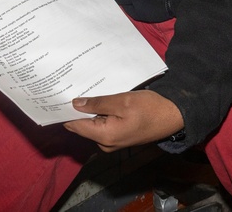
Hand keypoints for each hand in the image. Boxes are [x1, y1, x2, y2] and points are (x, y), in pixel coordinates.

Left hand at [63, 90, 183, 151]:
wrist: (175, 116)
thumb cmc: (150, 108)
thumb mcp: (123, 101)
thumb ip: (98, 103)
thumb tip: (75, 103)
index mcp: (104, 136)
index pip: (74, 125)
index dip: (64, 111)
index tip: (56, 97)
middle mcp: (105, 143)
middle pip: (83, 126)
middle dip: (77, 109)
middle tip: (70, 88)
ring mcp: (113, 142)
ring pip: (93, 124)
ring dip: (90, 110)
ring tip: (85, 90)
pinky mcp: (120, 137)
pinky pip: (103, 125)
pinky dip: (101, 114)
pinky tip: (101, 100)